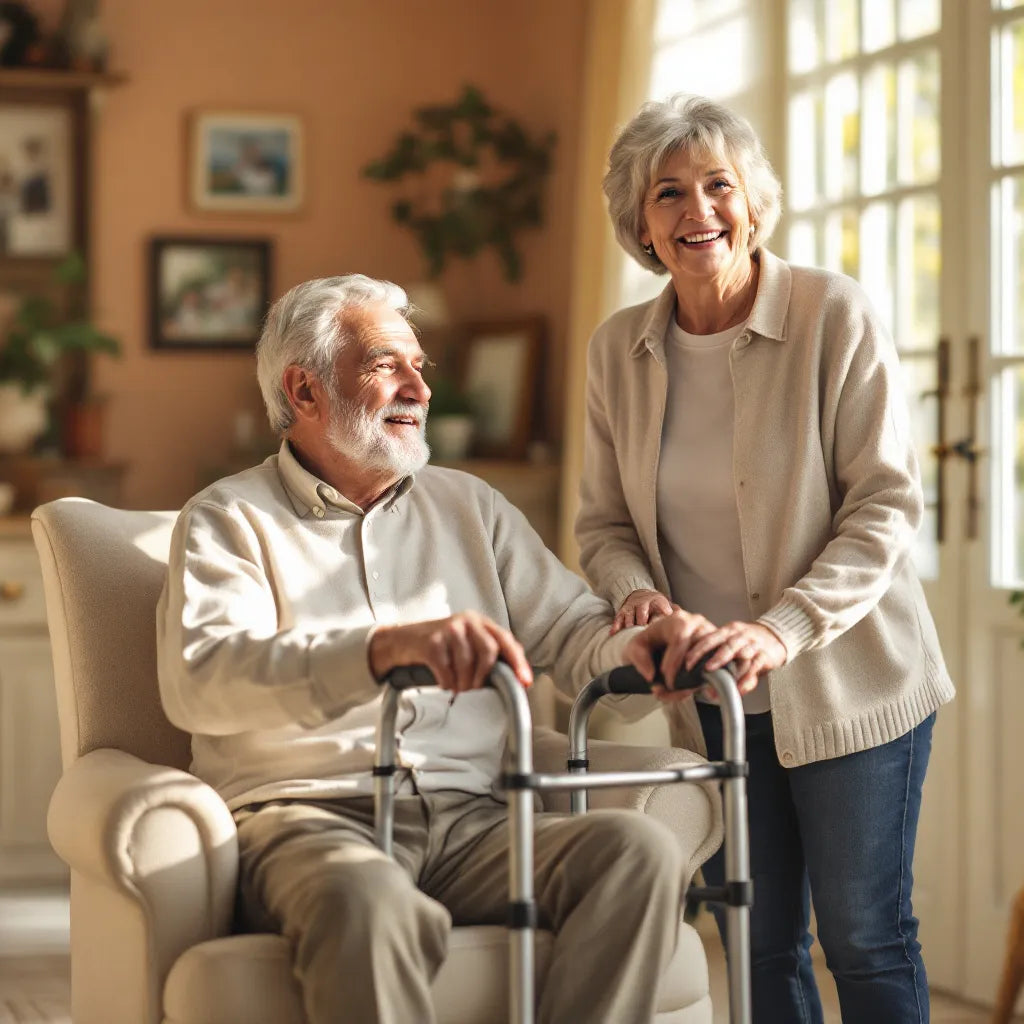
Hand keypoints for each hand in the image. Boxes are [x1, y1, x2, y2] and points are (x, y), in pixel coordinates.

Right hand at [369, 612, 532, 692]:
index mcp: (480, 622)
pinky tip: (444, 684)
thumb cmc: (440, 646)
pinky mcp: (431, 642)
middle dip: (484, 677)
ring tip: (459, 689)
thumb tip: (513, 676)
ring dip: (464, 684)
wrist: (402, 640)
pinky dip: (447, 683)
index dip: (517, 662)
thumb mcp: (467, 642)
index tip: (524, 682)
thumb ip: (488, 653)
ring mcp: (448, 629)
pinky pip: (447, 670)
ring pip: (467, 663)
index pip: (506, 640)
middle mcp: (467, 621)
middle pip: (489, 651)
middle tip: (476, 690)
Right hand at [611, 588, 673, 634]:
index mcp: (657, 601)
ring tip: (630, 636)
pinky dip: (615, 626)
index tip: (661, 626)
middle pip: (642, 612)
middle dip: (642, 622)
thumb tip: (686, 619)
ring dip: (629, 625)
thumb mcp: (667, 606)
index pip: (660, 607)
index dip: (660, 616)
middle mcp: (643, 603)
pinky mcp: (622, 611)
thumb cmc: (657, 606)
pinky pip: (618, 619)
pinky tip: (613, 634)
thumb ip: (675, 612)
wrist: (641, 595)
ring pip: (629, 616)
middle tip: (644, 633)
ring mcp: (631, 607)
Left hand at [622, 607, 717, 702]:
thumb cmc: (650, 644)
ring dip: (693, 682)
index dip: (673, 662)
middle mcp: (698, 624)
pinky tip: (691, 691)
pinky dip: (703, 682)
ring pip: (709, 661)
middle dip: (683, 675)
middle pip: (697, 650)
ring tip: (676, 691)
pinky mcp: (719, 649)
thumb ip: (638, 659)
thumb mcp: (635, 648)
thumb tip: (652, 675)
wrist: (660, 643)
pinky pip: (718, 667)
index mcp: (678, 619)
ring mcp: (712, 636)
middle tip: (669, 689)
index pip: (679, 639)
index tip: (666, 680)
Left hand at [683, 621, 786, 696]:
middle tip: (706, 670)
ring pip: (743, 656)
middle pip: (728, 645)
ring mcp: (753, 645)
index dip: (698, 650)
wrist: (774, 637)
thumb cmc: (746, 643)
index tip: (687, 662)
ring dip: (732, 671)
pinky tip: (738, 688)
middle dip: (716, 658)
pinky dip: (746, 679)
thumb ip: (717, 658)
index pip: (710, 638)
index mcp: (728, 631)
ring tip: (721, 681)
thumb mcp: (730, 644)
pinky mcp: (764, 656)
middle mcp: (740, 636)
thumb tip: (701, 678)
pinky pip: (755, 668)